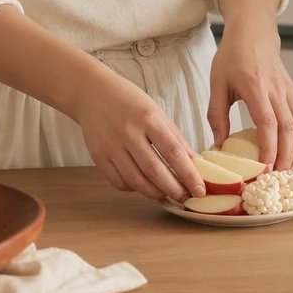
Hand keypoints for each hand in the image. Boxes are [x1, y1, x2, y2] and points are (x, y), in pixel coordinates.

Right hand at [74, 64, 204, 203]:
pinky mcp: (98, 156)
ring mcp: (111, 146)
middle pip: (155, 170)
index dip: (189, 174)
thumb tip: (195, 162)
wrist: (92, 93)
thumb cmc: (129, 101)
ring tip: (168, 195)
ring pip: (136, 181)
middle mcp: (129, 133)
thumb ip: (175, 138)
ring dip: (156, 193)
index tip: (200, 190)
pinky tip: (144, 186)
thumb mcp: (156, 112)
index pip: (173, 152)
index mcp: (148, 118)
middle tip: (186, 198)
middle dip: (174, 190)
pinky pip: (119, 182)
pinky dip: (135, 189)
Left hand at [208, 23, 292, 171]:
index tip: (264, 170)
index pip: (268, 123)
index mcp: (255, 86)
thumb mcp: (217, 83)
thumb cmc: (232, 57)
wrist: (253, 32)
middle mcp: (276, 89)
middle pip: (288, 128)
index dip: (269, 149)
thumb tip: (219, 144)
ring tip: (288, 171)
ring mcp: (288, 90)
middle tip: (276, 179)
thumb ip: (217, 114)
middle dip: (285, 157)